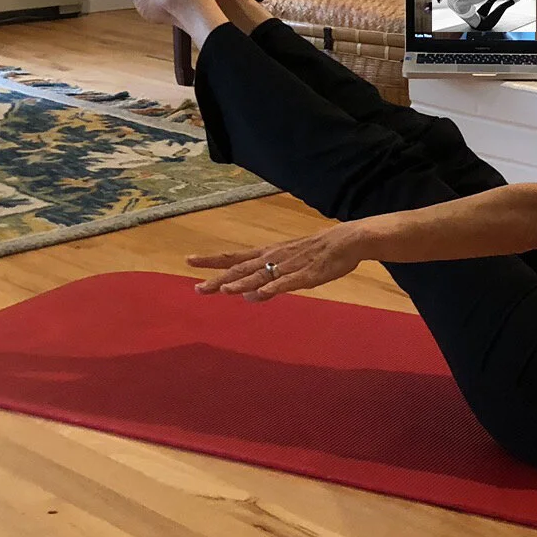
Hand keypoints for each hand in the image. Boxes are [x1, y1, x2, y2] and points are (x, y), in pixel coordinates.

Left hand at [187, 226, 363, 301]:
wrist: (346, 240)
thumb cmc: (317, 252)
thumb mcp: (288, 266)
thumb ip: (266, 282)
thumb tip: (246, 296)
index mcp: (268, 254)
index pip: (235, 257)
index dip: (212, 260)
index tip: (189, 260)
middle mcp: (274, 258)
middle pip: (242, 269)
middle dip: (219, 278)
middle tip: (197, 287)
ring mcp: (289, 266)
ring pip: (261, 275)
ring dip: (241, 283)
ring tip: (223, 291)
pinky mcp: (307, 275)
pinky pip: (287, 282)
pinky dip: (273, 287)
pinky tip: (260, 293)